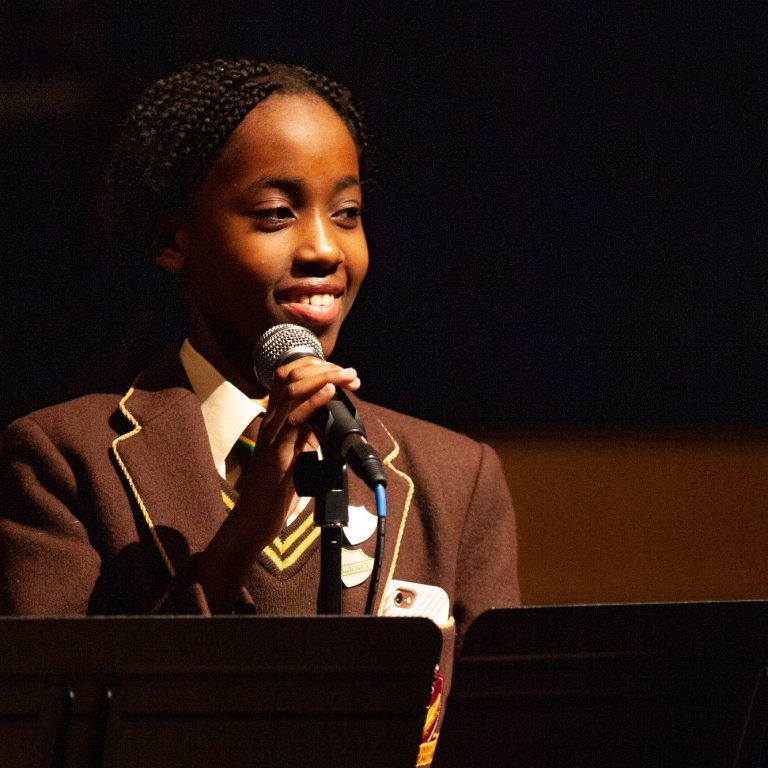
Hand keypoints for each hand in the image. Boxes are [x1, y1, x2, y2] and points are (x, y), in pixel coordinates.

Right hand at [196, 356, 359, 611]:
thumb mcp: (295, 453)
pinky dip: (314, 402)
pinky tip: (330, 393)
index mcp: (275, 420)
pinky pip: (295, 420)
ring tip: (347, 377)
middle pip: (289, 376)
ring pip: (292, 391)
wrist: (254, 520)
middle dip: (323, 367)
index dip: (314, 366)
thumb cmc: (274, 490)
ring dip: (324, 378)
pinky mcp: (277, 453)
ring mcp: (272, 435)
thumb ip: (306, 434)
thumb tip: (327, 420)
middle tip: (350, 373)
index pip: (288, 377)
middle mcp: (271, 422)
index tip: (340, 372)